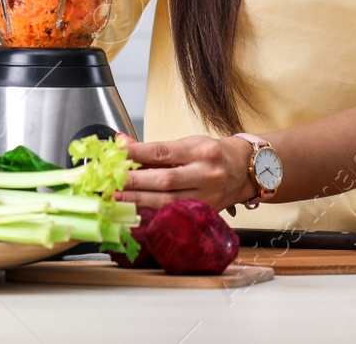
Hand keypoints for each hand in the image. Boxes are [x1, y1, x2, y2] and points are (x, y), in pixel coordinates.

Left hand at [119, 134, 255, 211]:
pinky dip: (154, 212)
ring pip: (169, 201)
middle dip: (134, 182)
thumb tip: (122, 144)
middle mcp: (207, 173)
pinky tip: (137, 211)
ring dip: (139, 200)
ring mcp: (208, 196)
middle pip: (165, 179)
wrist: (245, 170)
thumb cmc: (213, 154)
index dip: (137, 153)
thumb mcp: (188, 143)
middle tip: (111, 182)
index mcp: (201, 150)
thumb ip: (155, 148)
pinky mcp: (205, 212)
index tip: (116, 154)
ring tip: (118, 198)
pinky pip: (175, 213)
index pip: (163, 151)